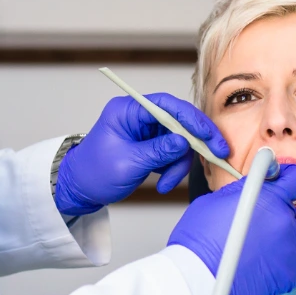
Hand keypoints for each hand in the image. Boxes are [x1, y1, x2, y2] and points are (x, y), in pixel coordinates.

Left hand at [55, 94, 229, 216]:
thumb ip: (158, 152)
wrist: (79, 189)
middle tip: (216, 154)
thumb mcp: (127, 163)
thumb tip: (184, 142)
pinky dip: (173, 169)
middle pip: (179, 122)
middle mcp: (139, 116)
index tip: (209, 136)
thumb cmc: (93, 173)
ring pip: (179, 141)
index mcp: (128, 110)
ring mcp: (146, 131)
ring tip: (167, 183)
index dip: (192, 119)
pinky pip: (173, 153)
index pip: (168, 106)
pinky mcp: (151, 145)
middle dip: (195, 142)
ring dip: (179, 164)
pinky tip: (163, 182)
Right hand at [166, 163, 295, 294]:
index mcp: (268, 196)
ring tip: (258, 253)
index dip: (290, 184)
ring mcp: (290, 247)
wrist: (197, 279)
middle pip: (295, 213)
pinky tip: (267, 271)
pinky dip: (286, 270)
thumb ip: (243, 191)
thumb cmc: (198, 242)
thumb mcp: (215, 201)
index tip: (284, 191)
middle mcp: (283, 218)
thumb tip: (252, 187)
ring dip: (283, 244)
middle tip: (260, 230)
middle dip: (280, 218)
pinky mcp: (291, 273)